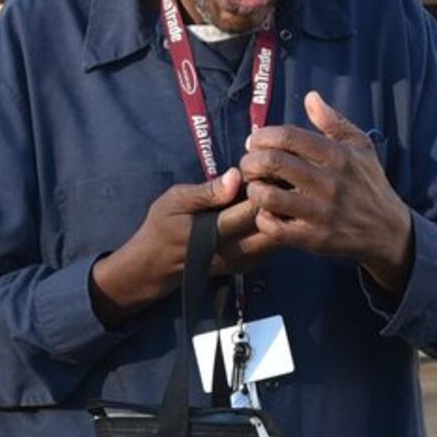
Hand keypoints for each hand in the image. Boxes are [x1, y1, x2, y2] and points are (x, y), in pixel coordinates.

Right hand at [90, 170, 268, 324]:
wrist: (155, 266)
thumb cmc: (162, 227)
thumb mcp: (175, 201)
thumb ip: (207, 191)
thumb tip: (236, 175)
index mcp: (214, 232)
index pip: (253, 211)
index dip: (266, 188)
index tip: (267, 169)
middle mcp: (233, 252)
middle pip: (274, 227)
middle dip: (280, 203)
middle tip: (279, 180)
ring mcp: (241, 263)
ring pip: (277, 239)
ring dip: (281, 216)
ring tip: (278, 193)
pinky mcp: (246, 266)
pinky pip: (271, 247)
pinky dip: (276, 227)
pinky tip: (271, 210)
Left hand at [239, 92, 415, 290]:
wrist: (388, 231)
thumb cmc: (369, 184)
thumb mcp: (360, 147)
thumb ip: (334, 122)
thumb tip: (310, 97)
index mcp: (339, 156)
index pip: (288, 137)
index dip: (263, 136)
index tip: (255, 142)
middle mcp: (330, 183)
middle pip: (273, 163)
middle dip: (251, 161)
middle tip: (248, 164)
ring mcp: (322, 213)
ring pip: (269, 197)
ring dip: (254, 190)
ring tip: (256, 187)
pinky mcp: (315, 239)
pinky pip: (274, 228)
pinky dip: (263, 218)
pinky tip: (267, 213)